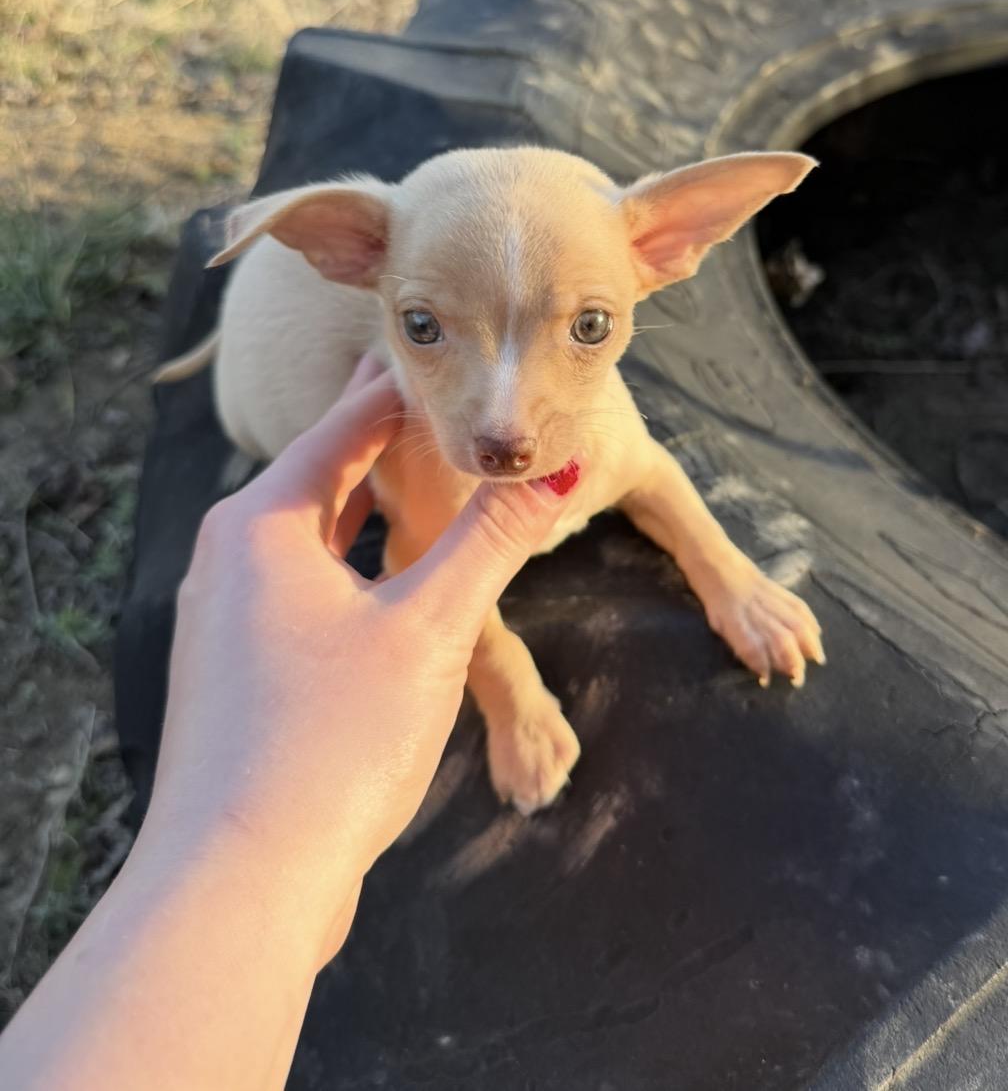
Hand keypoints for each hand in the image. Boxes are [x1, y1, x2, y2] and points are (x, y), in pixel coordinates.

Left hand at [145, 355, 581, 960]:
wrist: (240, 884)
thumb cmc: (331, 742)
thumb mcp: (430, 627)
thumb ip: (493, 538)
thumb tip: (563, 463)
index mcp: (260, 521)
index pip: (347, 423)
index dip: (408, 388)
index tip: (458, 359)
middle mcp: (229, 557)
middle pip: (325, 474)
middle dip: (391, 445)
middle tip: (452, 406)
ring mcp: (228, 619)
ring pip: (314, 538)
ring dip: (374, 511)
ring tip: (429, 480)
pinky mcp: (239, 675)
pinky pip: (305, 592)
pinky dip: (354, 570)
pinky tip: (388, 583)